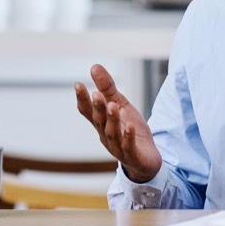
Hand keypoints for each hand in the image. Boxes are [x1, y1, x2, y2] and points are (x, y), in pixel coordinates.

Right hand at [74, 63, 161, 182]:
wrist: (146, 159)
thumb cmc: (130, 129)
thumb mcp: (120, 105)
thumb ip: (107, 88)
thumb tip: (94, 66)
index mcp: (101, 123)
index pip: (88, 111)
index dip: (82, 99)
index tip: (78, 85)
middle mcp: (105, 135)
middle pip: (99, 121)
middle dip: (97, 108)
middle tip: (96, 94)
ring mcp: (118, 147)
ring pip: (112, 133)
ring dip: (111, 120)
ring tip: (112, 105)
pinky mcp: (132, 156)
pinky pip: (128, 146)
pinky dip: (128, 137)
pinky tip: (130, 126)